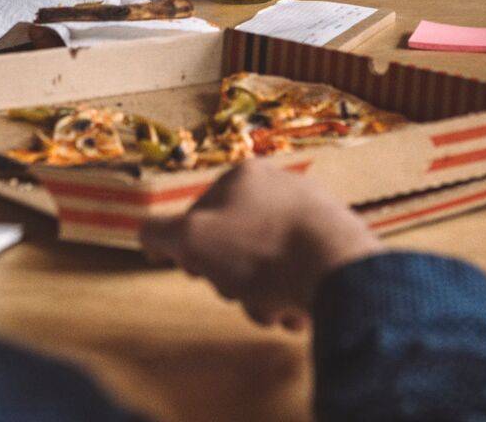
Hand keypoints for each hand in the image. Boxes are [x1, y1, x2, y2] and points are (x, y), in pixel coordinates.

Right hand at [140, 160, 382, 330]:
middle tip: (241, 293)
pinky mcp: (338, 243)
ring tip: (275, 309)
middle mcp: (281, 186)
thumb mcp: (191, 241)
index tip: (199, 273)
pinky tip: (299, 310)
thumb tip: (146, 234)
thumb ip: (160, 233)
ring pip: (267, 266)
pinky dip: (293, 296)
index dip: (191, 251)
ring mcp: (314, 214)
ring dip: (263, 297)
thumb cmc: (259, 251)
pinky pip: (300, 275)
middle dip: (233, 281)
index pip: (198, 216)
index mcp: (244, 176)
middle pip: (235, 245)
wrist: (339, 270)